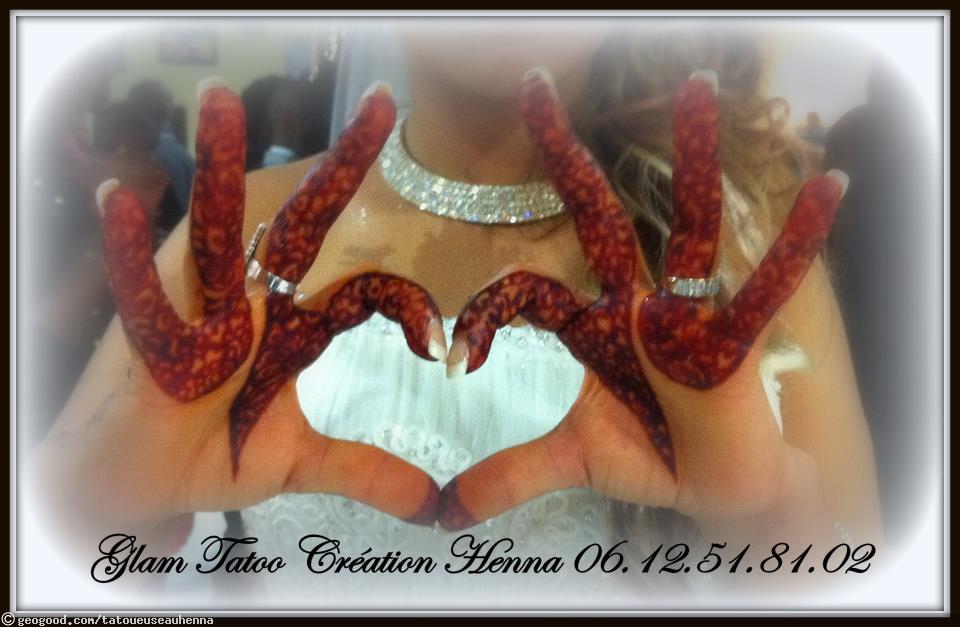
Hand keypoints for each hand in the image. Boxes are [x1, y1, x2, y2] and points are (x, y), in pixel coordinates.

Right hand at [34, 82, 443, 549]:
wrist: (135, 488)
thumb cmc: (209, 456)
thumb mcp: (298, 463)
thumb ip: (366, 472)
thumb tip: (434, 511)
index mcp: (290, 321)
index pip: (361, 287)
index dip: (403, 305)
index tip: (437, 346)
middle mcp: (249, 298)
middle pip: (300, 224)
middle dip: (340, 168)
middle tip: (381, 108)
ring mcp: (196, 306)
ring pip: (215, 229)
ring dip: (218, 168)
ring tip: (218, 102)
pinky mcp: (146, 330)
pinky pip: (137, 287)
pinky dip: (128, 250)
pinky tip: (121, 199)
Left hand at [438, 69, 845, 537]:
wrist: (713, 490)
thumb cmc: (650, 461)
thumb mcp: (574, 462)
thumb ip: (512, 474)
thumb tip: (444, 514)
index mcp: (593, 326)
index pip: (531, 290)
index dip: (493, 316)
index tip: (456, 355)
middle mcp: (637, 305)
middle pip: (598, 216)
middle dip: (566, 157)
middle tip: (532, 87)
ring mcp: (687, 314)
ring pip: (686, 224)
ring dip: (695, 158)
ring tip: (698, 85)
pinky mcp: (734, 340)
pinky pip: (766, 287)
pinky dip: (796, 242)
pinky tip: (832, 187)